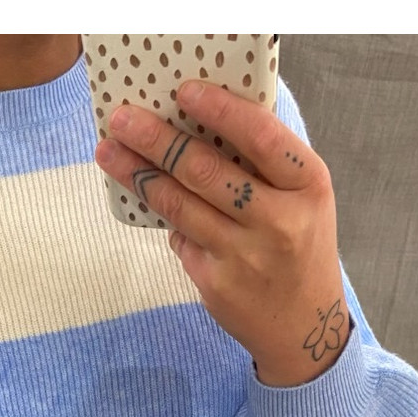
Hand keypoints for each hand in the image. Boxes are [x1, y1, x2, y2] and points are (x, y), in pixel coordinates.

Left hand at [97, 80, 348, 386]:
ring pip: (179, 205)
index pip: (260, 137)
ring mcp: (244, 256)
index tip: (182, 91)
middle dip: (156, 139)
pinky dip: (165, 215)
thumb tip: (198, 123)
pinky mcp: (215, 283)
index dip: (219, 110)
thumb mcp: (303, 199)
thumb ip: (265, 164)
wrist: (303, 326)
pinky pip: (180, 238)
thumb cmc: (300, 245)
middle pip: (204, 170)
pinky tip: (145, 195)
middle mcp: (278, 221)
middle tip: (121, 118)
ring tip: (109, 152)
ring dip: (138, 174)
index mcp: (307, 186)